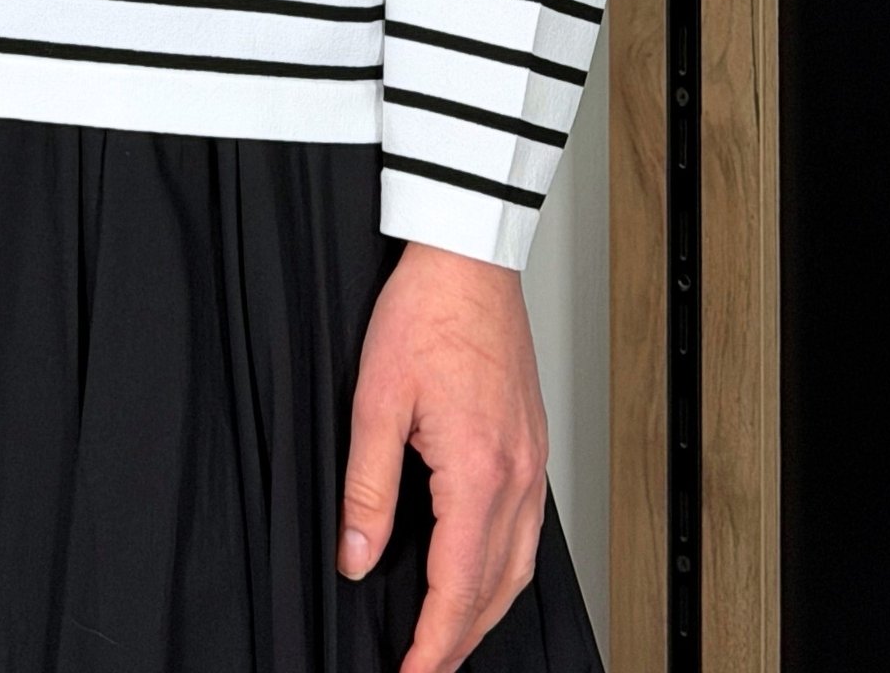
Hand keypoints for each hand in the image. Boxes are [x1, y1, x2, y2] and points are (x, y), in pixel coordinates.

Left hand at [336, 239, 548, 672]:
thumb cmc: (425, 313)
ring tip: (449, 636)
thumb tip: (356, 556)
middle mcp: (518, 476)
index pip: (457, 588)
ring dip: (485, 610)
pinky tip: (480, 570)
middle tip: (422, 667)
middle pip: (496, 589)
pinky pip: (528, 530)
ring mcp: (533, 460)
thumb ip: (367, 488)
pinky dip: (504, 569)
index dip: (432, 644)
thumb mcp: (375, 400)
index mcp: (479, 472)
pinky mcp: (533, 443)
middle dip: (459, 640)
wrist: (469, 257)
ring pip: (520, 566)